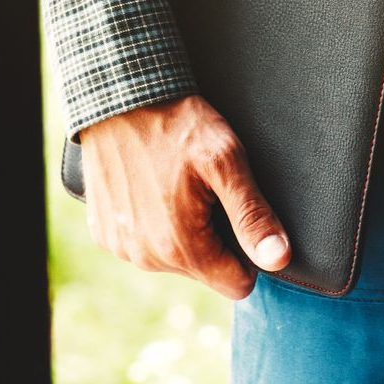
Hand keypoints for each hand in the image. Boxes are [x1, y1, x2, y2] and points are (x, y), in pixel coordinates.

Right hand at [79, 95, 290, 299]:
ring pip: (175, 259)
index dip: (249, 251)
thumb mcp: (227, 162)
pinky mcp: (104, 233)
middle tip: (210, 190)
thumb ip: (253, 216)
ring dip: (185, 230)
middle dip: (217, 237)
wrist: (119, 99)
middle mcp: (146, 258)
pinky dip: (155, 223)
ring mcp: (121, 247)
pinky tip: (155, 187)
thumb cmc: (178, 126)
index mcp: (181, 248)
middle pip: (206, 270)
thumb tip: (279, 260)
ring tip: (181, 184)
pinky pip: (144, 244)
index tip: (242, 214)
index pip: (237, 284)